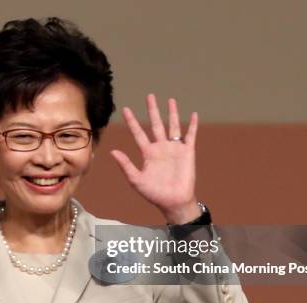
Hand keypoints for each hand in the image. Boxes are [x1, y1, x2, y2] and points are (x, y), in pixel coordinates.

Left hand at [110, 94, 199, 223]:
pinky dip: (193, 126)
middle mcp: (161, 148)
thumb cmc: (154, 194)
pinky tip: (194, 115)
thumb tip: (112, 152)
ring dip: (172, 113)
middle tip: (149, 96)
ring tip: (170, 100)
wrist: (173, 202)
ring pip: (173, 126)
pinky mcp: (187, 152)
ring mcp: (174, 149)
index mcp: (148, 153)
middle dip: (152, 111)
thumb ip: (125, 165)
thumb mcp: (136, 180)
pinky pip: (190, 136)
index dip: (132, 121)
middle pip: (156, 124)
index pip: (138, 133)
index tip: (126, 109)